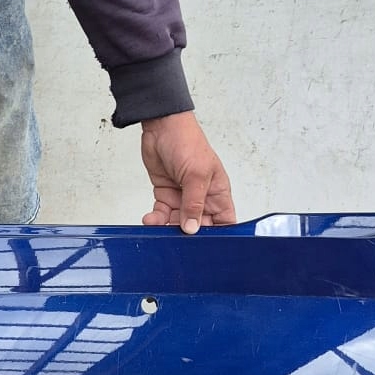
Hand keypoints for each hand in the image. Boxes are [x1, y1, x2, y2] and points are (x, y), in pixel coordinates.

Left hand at [139, 112, 236, 232]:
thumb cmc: (187, 142)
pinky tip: (150, 219)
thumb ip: (194, 204)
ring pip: (178, 222)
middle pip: (199, 226)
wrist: (160, 128)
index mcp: (218, 192)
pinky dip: (156, 219)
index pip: (224, 221)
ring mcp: (183, 196)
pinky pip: (162, 214)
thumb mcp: (195, 174)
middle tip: (177, 241)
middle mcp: (202, 197)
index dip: (219, 235)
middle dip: (188, 235)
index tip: (206, 246)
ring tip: (158, 226)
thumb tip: (193, 228)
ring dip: (167, 227)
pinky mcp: (166, 194)